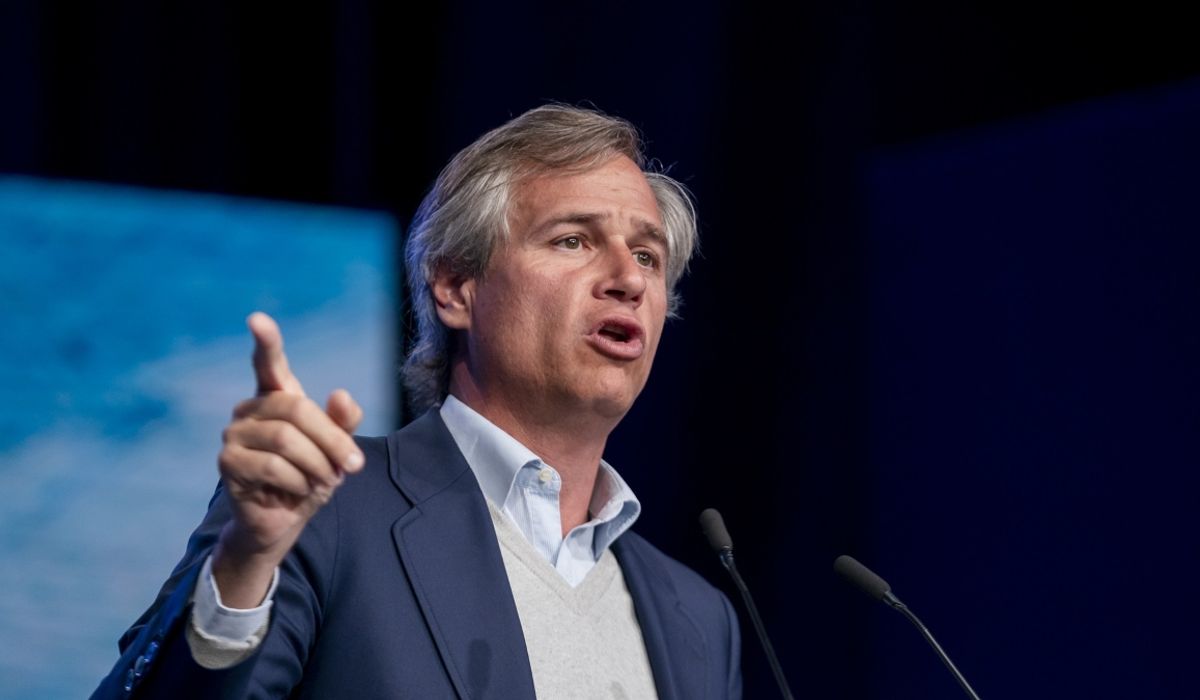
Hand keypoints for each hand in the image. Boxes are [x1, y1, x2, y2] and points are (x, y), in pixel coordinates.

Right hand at [211, 312, 364, 607]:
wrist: (285, 520)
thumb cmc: (312, 475)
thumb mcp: (337, 449)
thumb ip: (343, 422)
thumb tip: (341, 395)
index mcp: (277, 398)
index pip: (269, 364)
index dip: (266, 341)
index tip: (257, 319)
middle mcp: (251, 410)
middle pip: (297, 410)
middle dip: (332, 440)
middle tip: (353, 465)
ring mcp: (234, 435)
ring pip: (286, 440)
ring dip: (318, 465)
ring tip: (324, 481)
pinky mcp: (228, 463)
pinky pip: (272, 467)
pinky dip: (298, 482)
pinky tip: (299, 491)